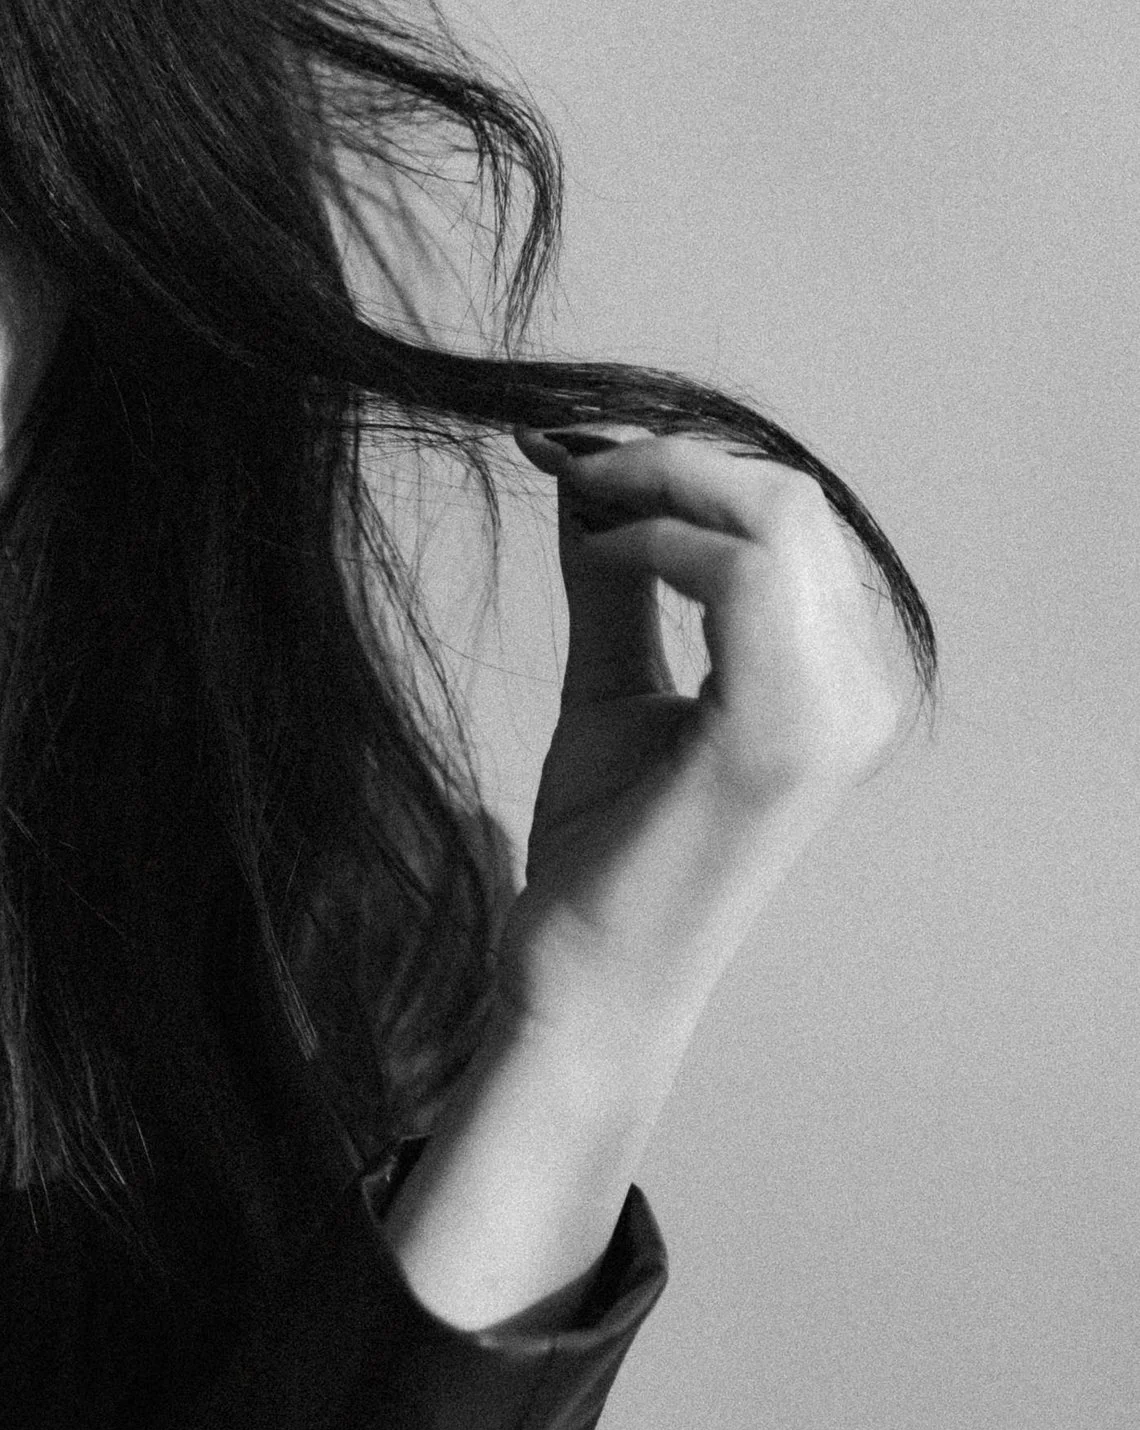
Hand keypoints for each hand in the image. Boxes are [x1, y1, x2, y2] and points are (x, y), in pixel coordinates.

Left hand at [502, 425, 908, 1065]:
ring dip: (662, 483)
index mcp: (837, 680)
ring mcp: (836, 711)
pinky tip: (598, 552)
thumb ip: (618, 577)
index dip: (685, 464)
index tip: (574, 451)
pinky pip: (739, 574)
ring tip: (577, 497)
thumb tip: (584, 472)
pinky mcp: (781, 732)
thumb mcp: (613, 681)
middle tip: (567, 459)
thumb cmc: (603, 849)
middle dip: (672, 457)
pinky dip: (659, 540)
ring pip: (776, 514)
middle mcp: (861, 691)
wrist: (586, 978)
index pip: (791, 520)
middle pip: (791, 499)